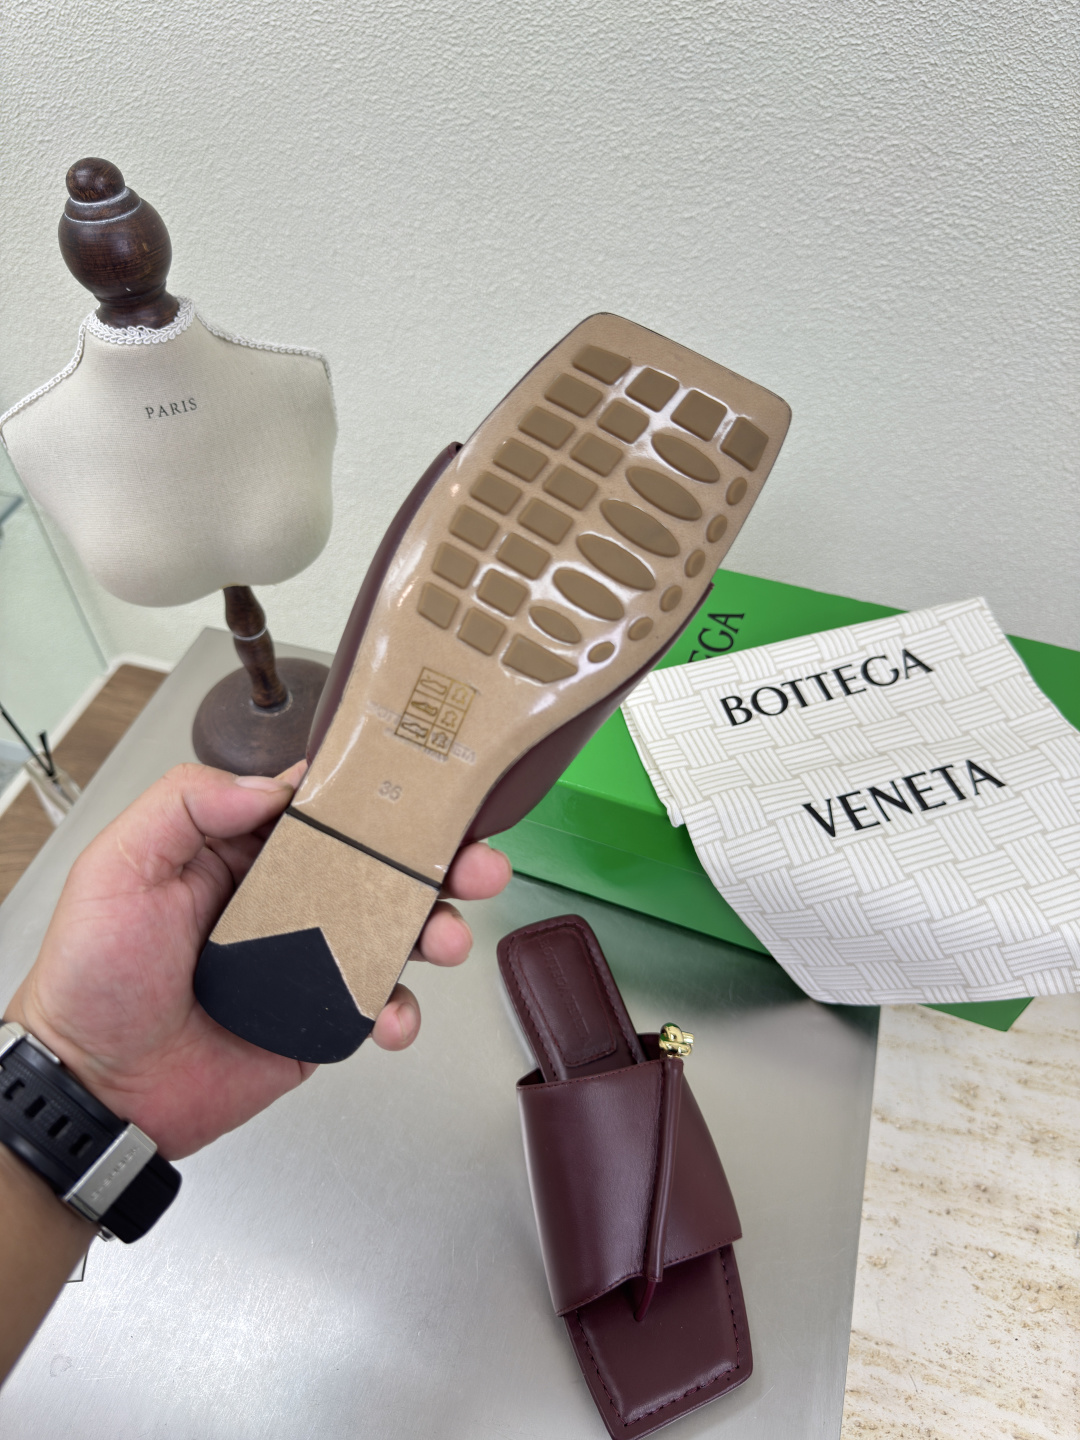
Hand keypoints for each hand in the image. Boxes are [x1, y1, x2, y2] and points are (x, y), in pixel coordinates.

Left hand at [3, 762, 510, 1159]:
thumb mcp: (119, 868)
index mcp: (243, 852)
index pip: (323, 809)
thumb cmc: (93, 978)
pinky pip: (379, 1005)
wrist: (98, 1090)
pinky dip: (402, 1010)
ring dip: (437, 929)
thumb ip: (186, 806)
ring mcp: (309, 960)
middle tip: (474, 865)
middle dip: (438, 861)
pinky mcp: (321, 1019)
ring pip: (395, 932)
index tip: (427, 788)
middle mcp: (286, 898)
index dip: (379, 797)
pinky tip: (393, 1017)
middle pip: (379, 867)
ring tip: (445, 940)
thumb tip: (270, 783)